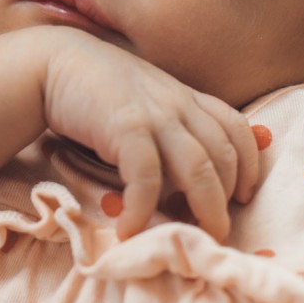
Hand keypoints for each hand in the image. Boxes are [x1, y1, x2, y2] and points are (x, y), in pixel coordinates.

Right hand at [38, 28, 259, 240]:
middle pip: (224, 155)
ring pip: (199, 168)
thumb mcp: (144, 102)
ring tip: (193, 239)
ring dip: (203, 209)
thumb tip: (178, 180)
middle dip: (227, 200)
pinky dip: (143, 208)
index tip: (245, 196)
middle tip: (218, 232)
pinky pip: (147, 176)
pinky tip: (131, 229)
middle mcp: (179, 104)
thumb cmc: (96, 89)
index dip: (249, 165)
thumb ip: (166, 127)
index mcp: (186, 97)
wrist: (54, 63)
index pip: (236, 128)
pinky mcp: (126, 127)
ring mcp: (155, 114)